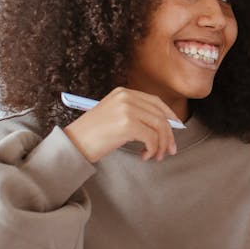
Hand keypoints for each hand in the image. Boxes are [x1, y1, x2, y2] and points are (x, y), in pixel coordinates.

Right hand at [63, 87, 179, 163]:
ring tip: (156, 156)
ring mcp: (127, 109)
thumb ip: (135, 115)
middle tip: (170, 150)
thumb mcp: (114, 116)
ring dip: (162, 144)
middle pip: (160, 115)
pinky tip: (145, 155)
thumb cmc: (92, 134)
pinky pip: (151, 137)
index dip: (170, 116)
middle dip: (169, 135)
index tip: (176, 129)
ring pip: (159, 126)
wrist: (73, 143)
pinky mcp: (127, 124)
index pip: (156, 101)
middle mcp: (126, 97)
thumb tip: (163, 126)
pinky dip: (153, 149)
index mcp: (123, 93)